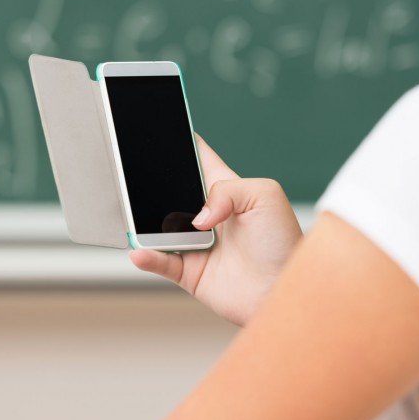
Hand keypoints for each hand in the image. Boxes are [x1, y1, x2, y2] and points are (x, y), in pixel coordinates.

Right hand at [130, 135, 301, 325]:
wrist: (284, 290)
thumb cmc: (284, 244)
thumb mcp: (265, 195)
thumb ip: (227, 190)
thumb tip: (197, 216)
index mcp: (227, 190)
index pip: (199, 160)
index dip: (183, 144)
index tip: (163, 130)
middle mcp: (208, 216)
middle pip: (170, 192)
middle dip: (151, 183)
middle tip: (134, 175)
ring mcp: (196, 243)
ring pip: (158, 227)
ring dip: (144, 222)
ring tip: (136, 218)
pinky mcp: (190, 272)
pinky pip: (160, 262)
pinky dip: (147, 257)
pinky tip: (141, 251)